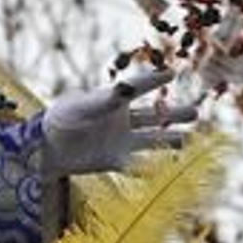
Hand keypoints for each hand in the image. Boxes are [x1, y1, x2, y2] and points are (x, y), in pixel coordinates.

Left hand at [41, 68, 196, 178]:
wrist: (45, 148)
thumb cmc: (61, 118)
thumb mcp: (83, 106)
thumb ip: (107, 99)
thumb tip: (127, 86)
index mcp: (113, 101)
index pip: (139, 89)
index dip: (154, 81)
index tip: (172, 72)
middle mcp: (121, 120)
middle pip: (153, 116)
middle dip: (174, 114)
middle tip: (196, 112)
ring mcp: (119, 141)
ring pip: (151, 140)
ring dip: (168, 140)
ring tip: (188, 140)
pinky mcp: (114, 161)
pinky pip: (136, 165)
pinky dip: (148, 169)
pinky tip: (161, 171)